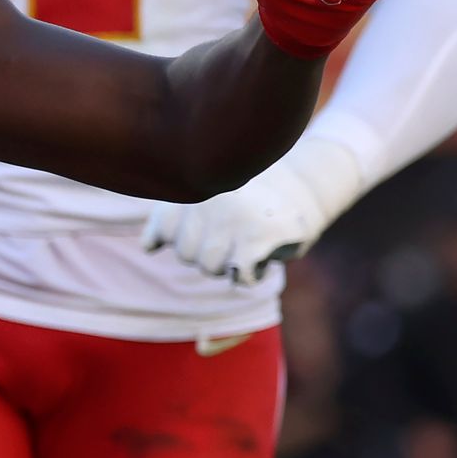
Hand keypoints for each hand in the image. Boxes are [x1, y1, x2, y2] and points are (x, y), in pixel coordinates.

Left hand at [143, 124, 364, 283]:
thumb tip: (149, 246)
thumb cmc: (252, 195)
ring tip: (251, 237)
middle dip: (209, 253)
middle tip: (238, 230)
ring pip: (211, 267)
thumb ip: (175, 218)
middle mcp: (205, 200)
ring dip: (231, 262)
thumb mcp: (208, 195)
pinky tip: (261, 256)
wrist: (307, 182)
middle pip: (187, 255)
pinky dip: (250, 273)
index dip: (182, 237)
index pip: (161, 233)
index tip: (208, 222)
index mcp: (190, 186)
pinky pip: (240, 275)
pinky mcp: (256, 239)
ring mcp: (230, 219)